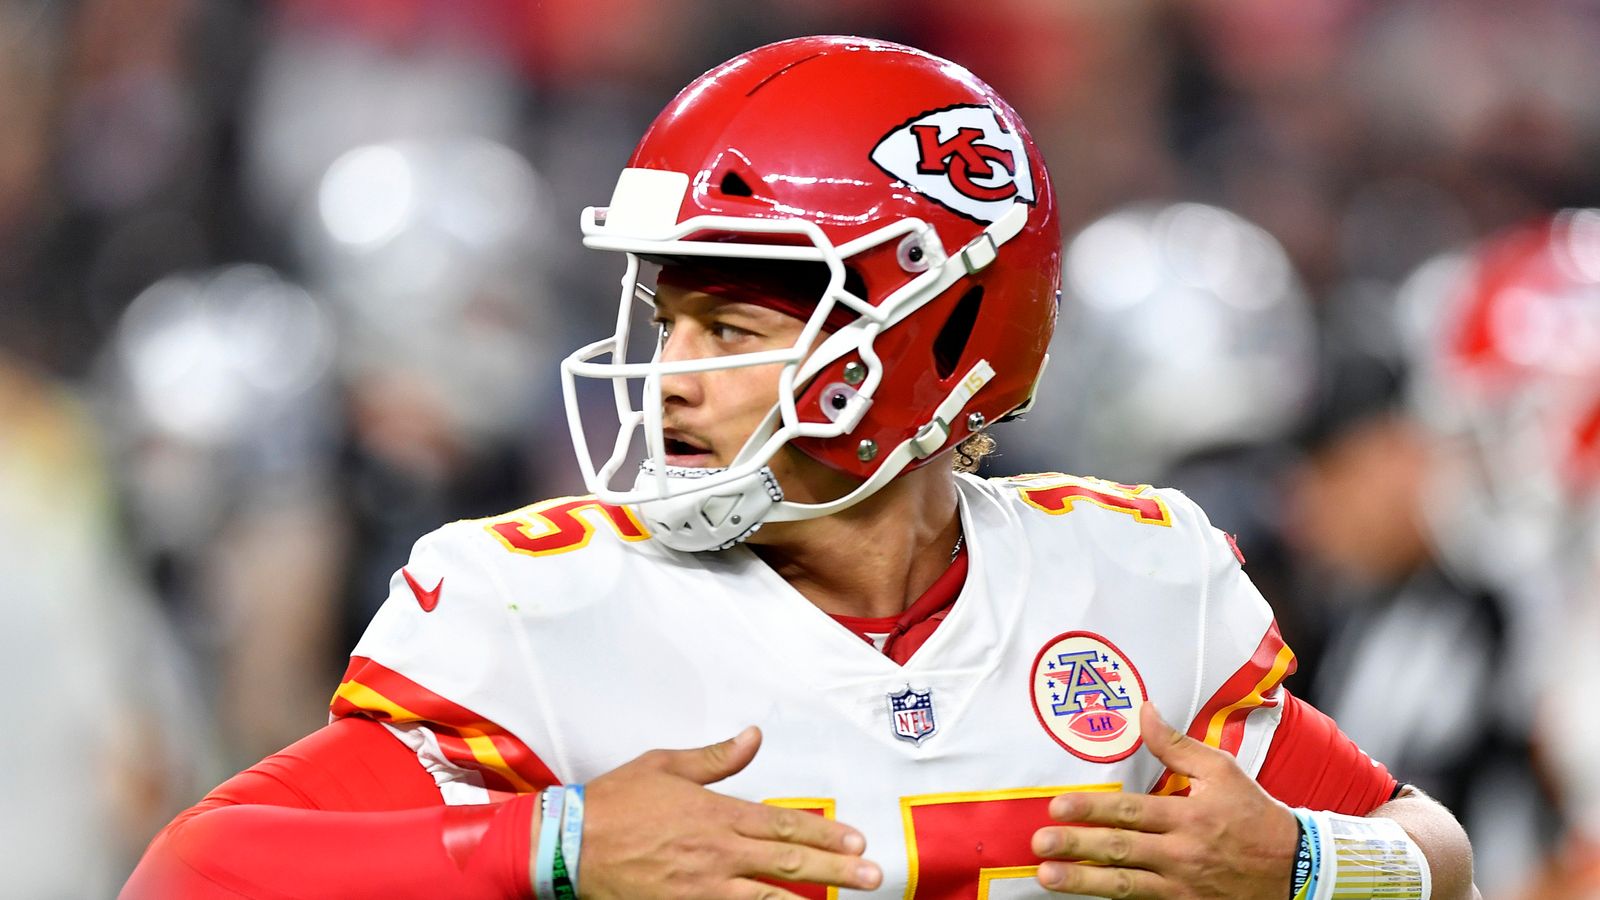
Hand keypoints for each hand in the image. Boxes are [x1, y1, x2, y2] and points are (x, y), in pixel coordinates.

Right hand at [571, 726, 882, 898]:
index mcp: (715, 814)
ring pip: (768, 899)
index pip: (782, 825)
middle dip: (836, 869)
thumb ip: (715, 757)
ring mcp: (701, 888)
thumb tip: (753, 736)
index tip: (857, 839)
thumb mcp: (665, 766)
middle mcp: (716, 853)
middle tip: (874, 875)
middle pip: (787, 863)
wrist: (568, 845)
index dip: (824, 833)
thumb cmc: (615, 803)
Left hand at [1032, 703, 1296, 898]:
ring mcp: (1182, 885)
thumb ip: (1176, 745)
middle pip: (1120, 850)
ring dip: (1084, 881)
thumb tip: (1144, 711)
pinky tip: (1085, 897)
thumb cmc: (1253, 814)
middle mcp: (1182, 853)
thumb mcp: (1221, 771)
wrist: (1294, 867)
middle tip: (1041, 842)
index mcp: (1189, 816)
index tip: (1059, 807)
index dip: (1093, 810)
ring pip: (1126, 885)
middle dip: (1076, 846)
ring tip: (1048, 876)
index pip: (1131, 812)